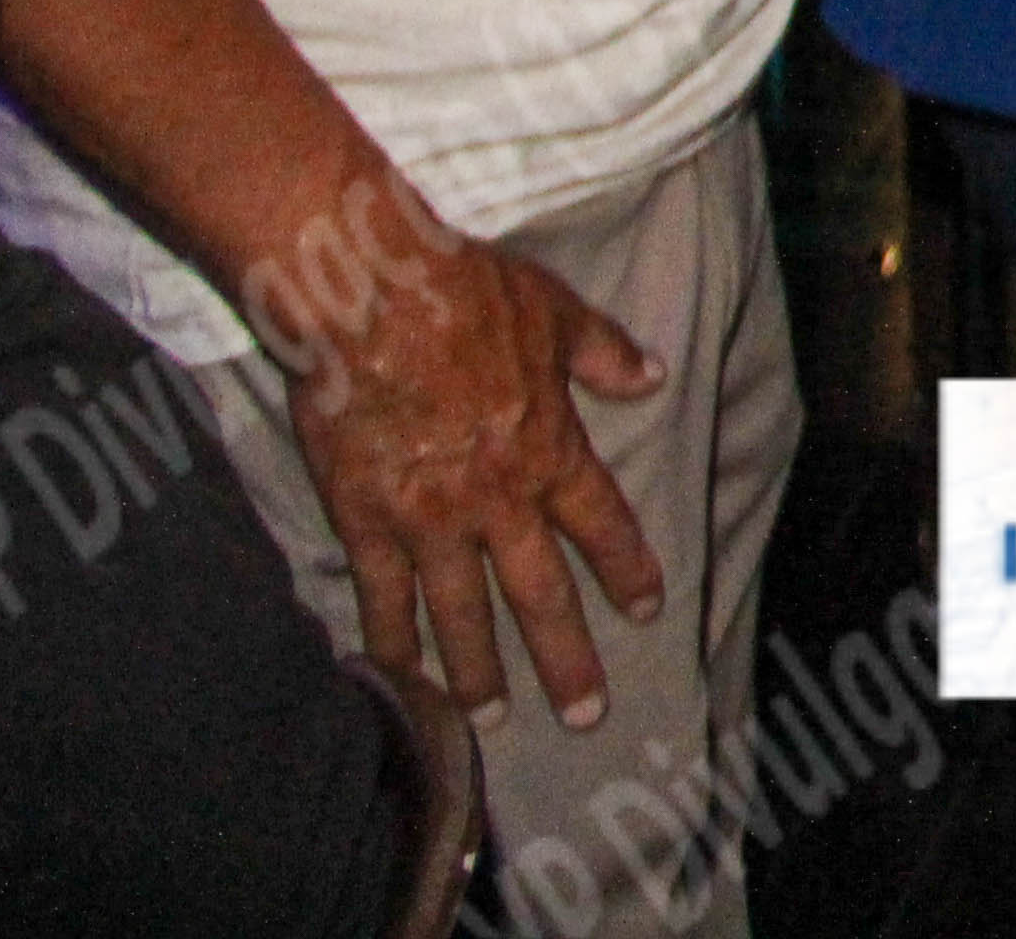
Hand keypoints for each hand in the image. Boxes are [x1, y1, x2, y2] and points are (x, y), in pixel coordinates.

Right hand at [281, 219, 667, 732]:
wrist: (368, 298)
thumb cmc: (464, 294)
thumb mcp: (555, 311)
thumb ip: (602, 353)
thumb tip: (651, 375)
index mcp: (550, 449)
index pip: (602, 525)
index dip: (627, 570)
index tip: (648, 610)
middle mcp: (497, 499)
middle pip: (539, 595)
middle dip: (566, 658)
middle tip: (586, 715)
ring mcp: (428, 519)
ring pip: (461, 614)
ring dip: (478, 672)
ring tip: (492, 721)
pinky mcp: (364, 522)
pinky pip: (381, 596)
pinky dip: (389, 643)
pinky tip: (395, 681)